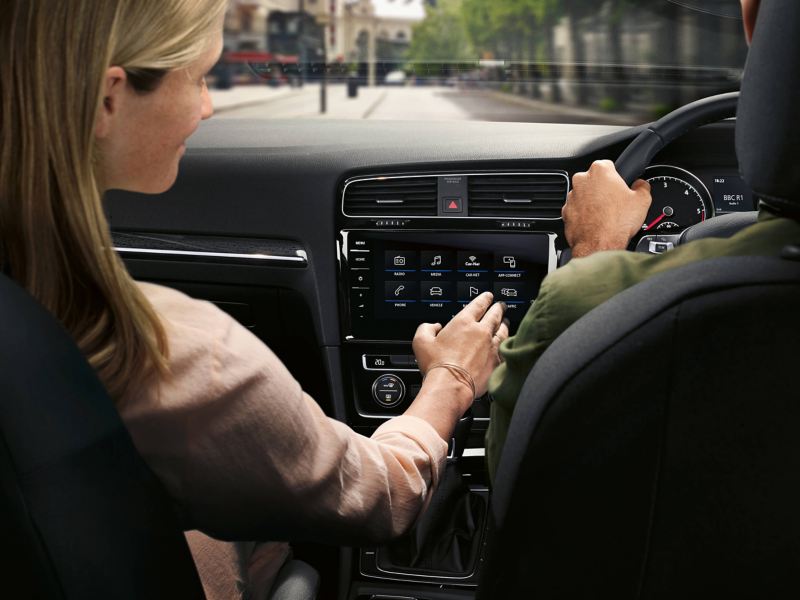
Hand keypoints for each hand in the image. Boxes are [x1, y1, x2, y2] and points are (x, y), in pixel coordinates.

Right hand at [412, 292, 508, 412]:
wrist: (452, 385)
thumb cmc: (438, 365)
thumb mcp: (421, 341)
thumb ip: (426, 328)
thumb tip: (434, 326)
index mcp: (463, 322)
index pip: (478, 304)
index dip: (485, 298)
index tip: (488, 296)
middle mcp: (481, 332)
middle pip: (495, 314)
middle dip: (498, 308)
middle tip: (501, 305)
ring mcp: (492, 346)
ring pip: (503, 330)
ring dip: (504, 324)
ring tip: (505, 322)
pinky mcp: (497, 361)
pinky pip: (506, 348)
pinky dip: (507, 344)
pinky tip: (507, 344)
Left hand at [562, 160, 651, 257]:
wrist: (599, 245)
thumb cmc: (617, 223)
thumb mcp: (642, 200)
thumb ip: (642, 186)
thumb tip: (641, 184)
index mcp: (599, 170)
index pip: (608, 165)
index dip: (617, 176)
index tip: (620, 185)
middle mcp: (581, 181)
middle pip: (595, 180)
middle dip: (603, 189)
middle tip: (615, 202)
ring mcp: (571, 197)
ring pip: (584, 195)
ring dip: (593, 201)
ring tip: (606, 214)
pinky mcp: (565, 212)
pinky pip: (577, 209)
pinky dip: (584, 214)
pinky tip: (596, 222)